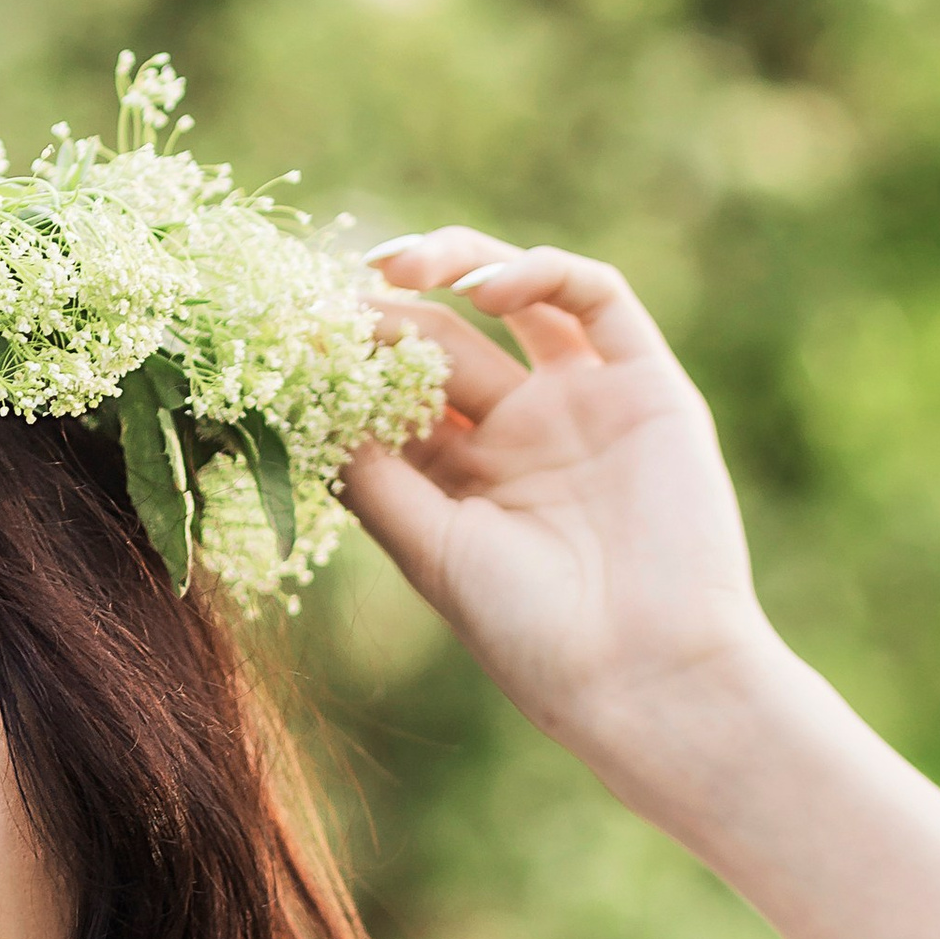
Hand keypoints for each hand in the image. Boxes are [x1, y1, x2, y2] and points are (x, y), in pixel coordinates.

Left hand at [345, 228, 779, 787]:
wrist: (647, 675)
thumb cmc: (532, 634)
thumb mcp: (430, 552)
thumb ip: (373, 478)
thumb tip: (302, 403)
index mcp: (463, 478)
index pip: (395, 393)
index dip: (347, 358)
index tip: (291, 336)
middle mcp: (521, 431)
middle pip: (442, 339)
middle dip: (385, 314)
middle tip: (334, 299)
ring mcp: (584, 403)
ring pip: (515, 297)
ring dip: (453, 263)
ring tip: (391, 267)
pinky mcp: (648, 385)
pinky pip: (597, 300)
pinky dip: (541, 275)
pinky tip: (483, 291)